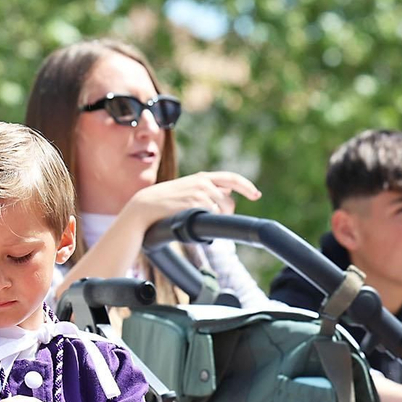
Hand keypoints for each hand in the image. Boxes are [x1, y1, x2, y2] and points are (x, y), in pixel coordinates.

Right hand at [124, 171, 260, 228]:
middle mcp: (203, 183)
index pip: (232, 179)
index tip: (257, 195)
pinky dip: (204, 223)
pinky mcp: (194, 204)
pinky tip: (190, 222)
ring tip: (194, 220)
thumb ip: (207, 189)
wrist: (144, 206)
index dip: (247, 186)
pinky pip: (210, 217)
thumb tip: (226, 194)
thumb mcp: (187, 189)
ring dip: (213, 219)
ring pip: (221, 211)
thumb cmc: (164, 201)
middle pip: (229, 202)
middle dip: (225, 214)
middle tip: (213, 220)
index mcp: (202, 177)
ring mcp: (199, 193)